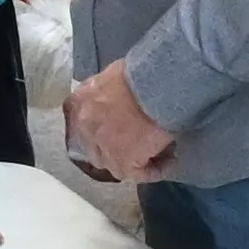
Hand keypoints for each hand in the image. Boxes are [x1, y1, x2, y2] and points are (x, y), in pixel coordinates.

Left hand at [65, 58, 179, 184]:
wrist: (152, 84)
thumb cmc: (137, 73)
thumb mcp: (112, 75)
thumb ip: (106, 90)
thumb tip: (117, 97)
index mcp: (79, 103)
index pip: (81, 125)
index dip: (99, 129)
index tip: (116, 128)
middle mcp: (84, 128)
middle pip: (95, 149)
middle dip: (112, 149)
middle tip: (135, 144)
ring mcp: (102, 149)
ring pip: (115, 165)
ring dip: (134, 161)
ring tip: (156, 155)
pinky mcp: (123, 163)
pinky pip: (140, 174)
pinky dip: (155, 170)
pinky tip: (169, 163)